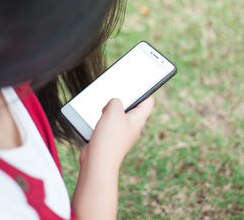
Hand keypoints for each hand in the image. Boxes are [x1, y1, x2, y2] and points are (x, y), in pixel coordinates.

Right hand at [73, 96, 154, 219]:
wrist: (97, 163)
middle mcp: (132, 126)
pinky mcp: (110, 137)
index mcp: (139, 119)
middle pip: (132, 106)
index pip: (148, 100)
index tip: (141, 80)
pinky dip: (103, 117)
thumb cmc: (109, 139)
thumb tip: (113, 103)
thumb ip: (116, 101)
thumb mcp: (113, 111)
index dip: (146, 89)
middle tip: (117, 89)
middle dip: (124, 97)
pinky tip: (95, 115)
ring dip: (110, 108)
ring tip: (103, 103)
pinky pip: (108, 122)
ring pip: (118, 114)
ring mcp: (121, 132)